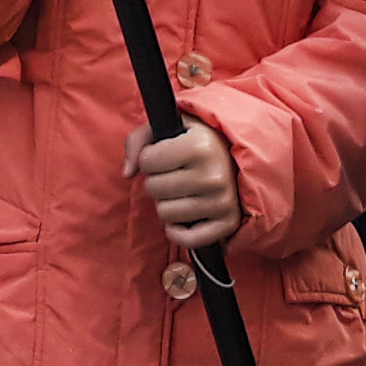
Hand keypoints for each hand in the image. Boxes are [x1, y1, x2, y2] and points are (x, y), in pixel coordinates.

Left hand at [124, 120, 241, 248]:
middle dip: (157, 181)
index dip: (149, 158)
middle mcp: (212, 175)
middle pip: (153, 189)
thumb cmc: (197, 139)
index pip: (146, 161)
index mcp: (199, 145)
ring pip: (165, 214)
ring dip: (167, 203)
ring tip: (182, 190)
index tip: (164, 155)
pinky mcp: (228, 223)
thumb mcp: (169, 126)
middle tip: (173, 174)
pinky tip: (182, 217)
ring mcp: (222, 201)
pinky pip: (188, 240)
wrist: (238, 154)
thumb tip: (127, 173)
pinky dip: (178, 232)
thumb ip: (138, 140)